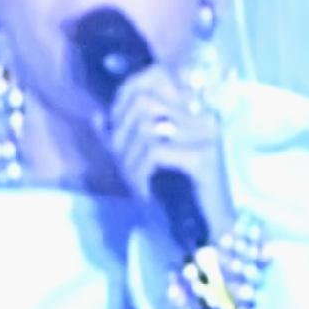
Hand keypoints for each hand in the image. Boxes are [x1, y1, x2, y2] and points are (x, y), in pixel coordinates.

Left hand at [99, 61, 233, 239]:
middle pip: (143, 102)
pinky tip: (145, 190)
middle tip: (124, 163)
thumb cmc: (179, 196)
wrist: (210, 232)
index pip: (155, 75)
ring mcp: (206, 135)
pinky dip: (141, 172)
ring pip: (146, 127)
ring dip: (130, 156)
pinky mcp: (204, 157)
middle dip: (122, 134)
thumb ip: (125, 137)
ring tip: (135, 179)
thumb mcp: (146, 161)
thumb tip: (98, 117)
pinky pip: (155, 152)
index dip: (125, 95)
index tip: (115, 124)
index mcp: (194, 110)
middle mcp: (204, 116)